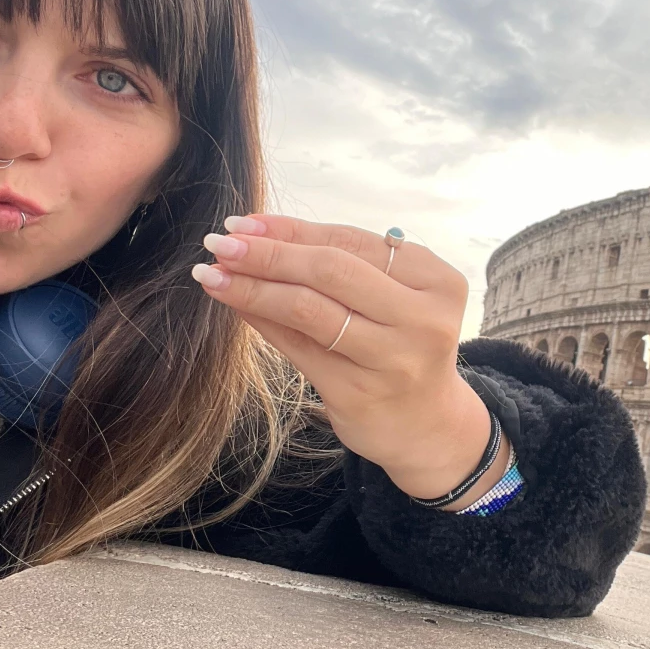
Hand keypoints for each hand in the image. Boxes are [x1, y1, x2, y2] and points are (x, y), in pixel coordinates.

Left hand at [190, 215, 508, 508]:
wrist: (427, 426)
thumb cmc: (402, 346)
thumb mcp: (393, 299)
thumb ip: (341, 265)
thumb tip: (255, 232)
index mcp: (438, 282)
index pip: (352, 242)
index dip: (293, 229)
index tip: (243, 222)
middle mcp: (422, 320)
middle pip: (331, 272)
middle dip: (268, 253)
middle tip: (219, 243)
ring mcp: (392, 360)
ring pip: (309, 309)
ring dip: (253, 287)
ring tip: (211, 273)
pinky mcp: (358, 394)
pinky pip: (297, 347)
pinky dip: (261, 320)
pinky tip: (235, 305)